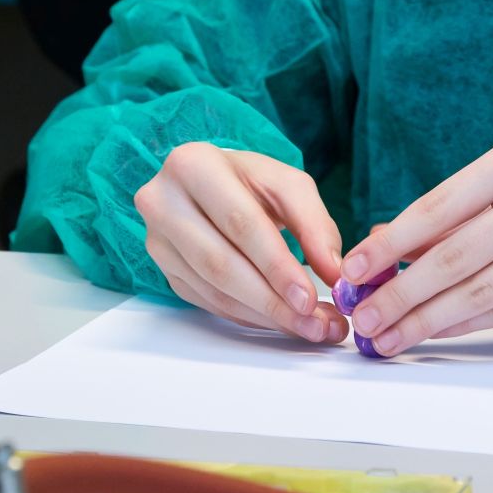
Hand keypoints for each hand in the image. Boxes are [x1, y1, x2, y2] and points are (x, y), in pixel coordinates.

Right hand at [135, 143, 348, 342]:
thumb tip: (333, 274)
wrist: (208, 184)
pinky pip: (208, 302)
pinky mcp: (164, 270)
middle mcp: (163, 202)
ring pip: (214, 290)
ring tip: (309, 327)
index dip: (276, 265)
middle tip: (315, 324)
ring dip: (265, 315)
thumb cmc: (248, 180)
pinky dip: (248, 316)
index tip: (310, 298)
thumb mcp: (287, 185)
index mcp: (193, 166)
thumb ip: (315, 225)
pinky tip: (280, 320)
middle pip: (221, 264)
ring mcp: (158, 240)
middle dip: (273, 301)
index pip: (239, 224)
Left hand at [337, 136, 492, 356]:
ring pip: (477, 290)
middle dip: (399, 291)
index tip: (353, 267)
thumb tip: (383, 243)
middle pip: (453, 255)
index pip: (438, 206)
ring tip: (387, 335)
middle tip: (362, 315)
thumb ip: (459, 214)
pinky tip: (434, 333)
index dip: (390, 243)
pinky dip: (464, 325)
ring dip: (424, 319)